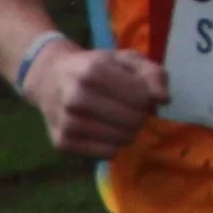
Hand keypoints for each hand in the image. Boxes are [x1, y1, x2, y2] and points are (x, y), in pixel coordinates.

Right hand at [24, 43, 166, 158]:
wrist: (49, 77)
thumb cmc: (93, 66)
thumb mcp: (125, 59)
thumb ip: (152, 73)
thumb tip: (164, 99)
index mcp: (92, 72)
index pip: (141, 98)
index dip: (146, 96)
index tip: (137, 91)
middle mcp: (76, 99)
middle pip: (133, 121)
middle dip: (139, 115)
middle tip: (129, 107)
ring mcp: (67, 123)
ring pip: (122, 140)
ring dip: (128, 131)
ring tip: (118, 118)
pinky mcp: (63, 143)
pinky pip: (107, 153)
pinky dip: (114, 145)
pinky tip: (106, 130)